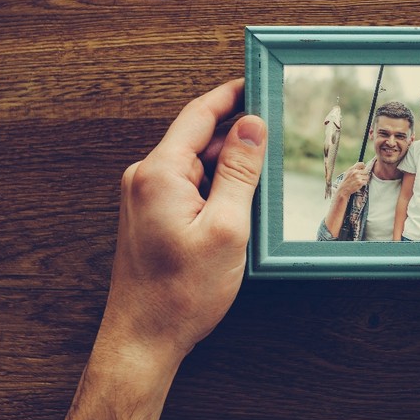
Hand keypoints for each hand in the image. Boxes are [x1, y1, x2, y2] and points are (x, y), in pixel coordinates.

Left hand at [60, 78, 266, 419]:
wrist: (144, 338)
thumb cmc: (181, 292)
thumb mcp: (227, 227)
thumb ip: (241, 172)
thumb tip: (251, 126)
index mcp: (160, 173)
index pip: (199, 115)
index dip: (231, 95)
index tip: (256, 82)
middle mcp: (146, 178)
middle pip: (199, 139)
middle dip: (238, 138)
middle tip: (276, 142)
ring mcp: (146, 198)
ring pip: (196, 166)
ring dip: (229, 170)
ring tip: (261, 189)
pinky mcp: (151, 216)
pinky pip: (189, 187)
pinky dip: (216, 189)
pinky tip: (238, 209)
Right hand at [335, 162, 369, 197]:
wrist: (343, 189)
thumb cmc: (346, 181)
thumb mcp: (348, 172)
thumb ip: (354, 169)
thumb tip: (363, 165)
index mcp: (352, 169)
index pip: (362, 164)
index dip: (364, 167)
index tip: (363, 169)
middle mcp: (355, 172)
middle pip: (366, 171)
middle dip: (364, 174)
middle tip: (361, 177)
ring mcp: (358, 177)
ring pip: (367, 177)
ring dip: (364, 179)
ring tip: (360, 181)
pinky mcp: (360, 182)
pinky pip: (366, 181)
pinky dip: (364, 183)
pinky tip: (359, 184)